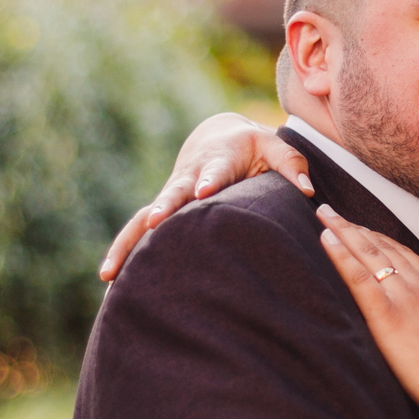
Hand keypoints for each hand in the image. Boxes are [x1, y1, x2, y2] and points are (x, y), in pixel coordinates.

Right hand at [99, 112, 312, 280]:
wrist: (216, 136)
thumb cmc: (253, 147)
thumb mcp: (275, 147)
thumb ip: (293, 165)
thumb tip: (309, 191)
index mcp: (217, 161)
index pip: (214, 172)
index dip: (208, 181)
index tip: (202, 192)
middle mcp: (187, 180)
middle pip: (173, 195)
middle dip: (165, 209)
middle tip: (156, 223)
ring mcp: (171, 197)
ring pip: (144, 220)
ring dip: (128, 244)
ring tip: (111, 273)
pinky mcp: (162, 214)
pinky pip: (137, 234)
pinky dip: (123, 254)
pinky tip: (109, 283)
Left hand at [318, 206, 418, 418]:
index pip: (405, 255)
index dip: (380, 240)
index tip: (362, 230)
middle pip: (382, 247)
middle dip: (355, 228)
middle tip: (332, 212)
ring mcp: (405, 299)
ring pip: (368, 254)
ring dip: (343, 232)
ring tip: (324, 216)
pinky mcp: (388, 317)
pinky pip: (358, 278)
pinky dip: (340, 256)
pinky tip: (325, 241)